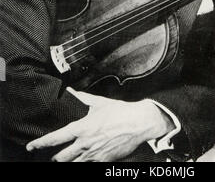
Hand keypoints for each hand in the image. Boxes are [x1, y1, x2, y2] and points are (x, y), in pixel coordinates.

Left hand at [26, 88, 172, 161]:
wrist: (139, 123)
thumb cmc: (120, 112)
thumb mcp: (99, 102)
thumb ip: (82, 98)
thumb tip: (71, 92)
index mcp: (82, 128)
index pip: (56, 138)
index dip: (41, 143)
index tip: (32, 146)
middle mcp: (85, 144)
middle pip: (61, 158)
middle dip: (54, 158)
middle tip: (51, 156)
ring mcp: (94, 155)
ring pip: (74, 165)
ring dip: (67, 163)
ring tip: (63, 161)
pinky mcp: (104, 161)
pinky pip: (89, 166)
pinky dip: (83, 164)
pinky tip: (83, 161)